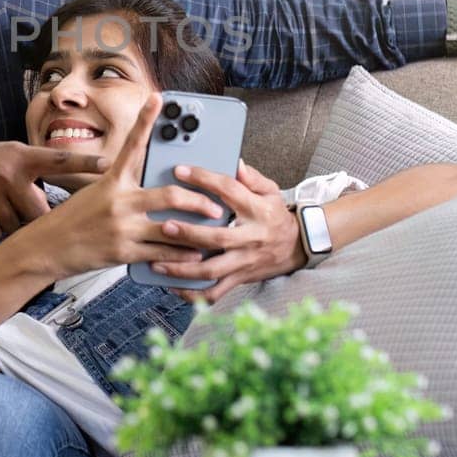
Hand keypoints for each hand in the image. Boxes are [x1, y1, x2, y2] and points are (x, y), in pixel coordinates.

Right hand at [0, 141, 107, 240]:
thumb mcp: (1, 155)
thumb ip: (29, 171)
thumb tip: (56, 202)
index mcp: (18, 155)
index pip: (57, 160)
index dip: (84, 163)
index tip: (109, 164)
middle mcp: (6, 173)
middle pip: (39, 212)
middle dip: (33, 218)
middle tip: (17, 209)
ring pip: (17, 226)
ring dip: (9, 224)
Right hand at [9, 93, 224, 278]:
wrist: (44, 248)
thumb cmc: (69, 221)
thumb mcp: (92, 195)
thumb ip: (121, 190)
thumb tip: (149, 190)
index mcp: (111, 182)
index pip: (131, 145)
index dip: (146, 119)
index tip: (158, 98)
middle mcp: (119, 201)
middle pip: (170, 195)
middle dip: (199, 201)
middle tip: (215, 206)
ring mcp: (122, 227)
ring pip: (171, 228)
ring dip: (196, 233)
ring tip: (212, 234)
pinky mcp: (123, 252)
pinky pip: (161, 253)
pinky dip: (181, 256)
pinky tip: (193, 256)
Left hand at [149, 159, 302, 304]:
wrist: (297, 246)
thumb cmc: (276, 215)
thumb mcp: (270, 191)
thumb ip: (251, 177)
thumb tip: (235, 162)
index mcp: (257, 210)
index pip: (229, 191)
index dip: (205, 179)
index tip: (181, 171)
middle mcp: (250, 237)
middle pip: (218, 238)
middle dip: (189, 234)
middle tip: (164, 226)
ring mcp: (244, 261)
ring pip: (212, 270)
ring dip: (184, 269)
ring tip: (159, 264)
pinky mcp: (240, 278)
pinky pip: (215, 292)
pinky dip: (193, 294)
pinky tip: (172, 287)